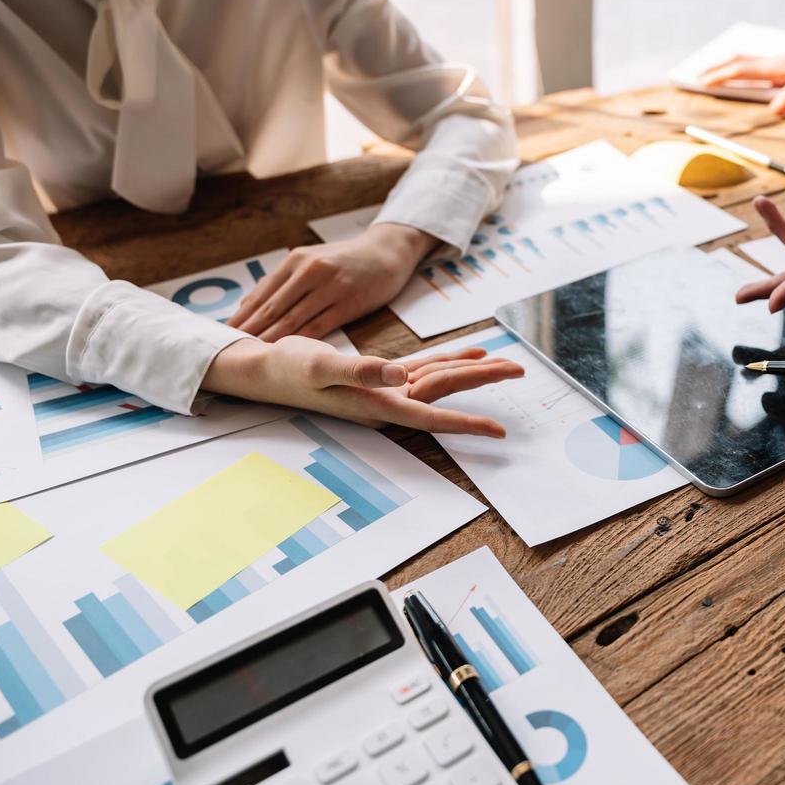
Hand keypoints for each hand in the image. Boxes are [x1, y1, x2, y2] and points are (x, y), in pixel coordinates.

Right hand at [202, 337, 524, 437]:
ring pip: (438, 379)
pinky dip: (447, 360)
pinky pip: (423, 369)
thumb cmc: (288, 370)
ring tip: (505, 363)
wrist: (264, 367)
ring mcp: (385, 389)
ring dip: (471, 370)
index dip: (466, 423)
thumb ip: (361, 370)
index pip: (432, 417)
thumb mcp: (321, 366)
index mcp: (378, 404)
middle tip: (521, 369)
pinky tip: (468, 353)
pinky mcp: (379, 375)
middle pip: (445, 391)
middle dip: (483, 382)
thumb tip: (400, 375)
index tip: (499, 432)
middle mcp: (388, 400)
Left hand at [228, 223, 436, 341]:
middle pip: (272, 308)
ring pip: (292, 319)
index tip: (221, 336)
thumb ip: (283, 282)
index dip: (241, 317)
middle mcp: (310, 271)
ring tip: (252, 356)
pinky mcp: (350, 301)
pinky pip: (320, 326)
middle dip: (248, 332)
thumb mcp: (312, 261)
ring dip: (270, 340)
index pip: (261, 294)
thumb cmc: (346, 261)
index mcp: (296, 261)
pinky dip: (300, 341)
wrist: (387, 252)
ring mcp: (330, 286)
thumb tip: (250, 304)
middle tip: (228, 352)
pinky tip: (288, 353)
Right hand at [698, 28, 784, 114]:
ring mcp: (782, 64)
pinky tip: (744, 73)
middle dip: (717, 69)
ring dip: (727, 67)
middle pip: (739, 63)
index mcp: (780, 68)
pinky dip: (743, 68)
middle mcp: (777, 63)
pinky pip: (758, 66)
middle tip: (696, 75)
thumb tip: (774, 107)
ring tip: (712, 72)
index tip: (701, 81)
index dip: (721, 76)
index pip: (743, 71)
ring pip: (747, 62)